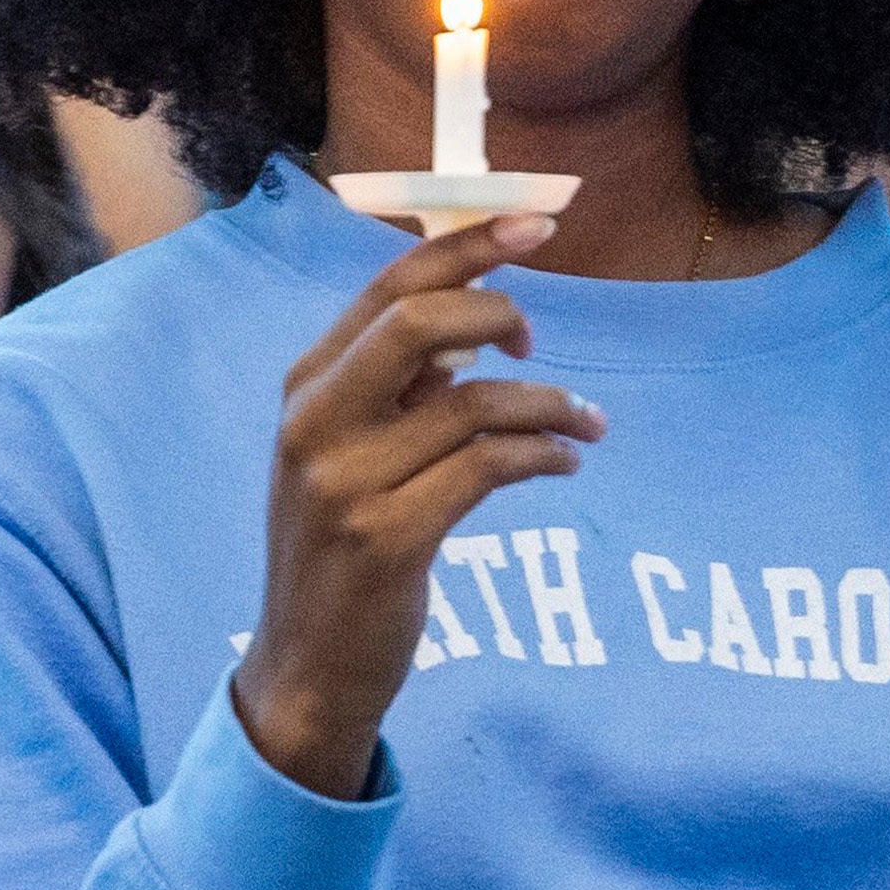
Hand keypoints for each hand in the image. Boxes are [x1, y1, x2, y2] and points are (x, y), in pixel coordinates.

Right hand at [234, 224, 599, 800]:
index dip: (466, 244)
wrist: (306, 666)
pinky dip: (542, 453)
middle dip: (501, 312)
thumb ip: (394, 387)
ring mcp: (348, 482)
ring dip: (547, 403)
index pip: (389, 286)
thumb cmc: (338, 549)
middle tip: (539, 342)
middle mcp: (315, 423)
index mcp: (306, 387)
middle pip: (422, 321)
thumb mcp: (345, 454)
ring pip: (473, 403)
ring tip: (583, 422)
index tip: (535, 222)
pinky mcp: (389, 538)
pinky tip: (563, 461)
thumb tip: (479, 314)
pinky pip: (489, 467)